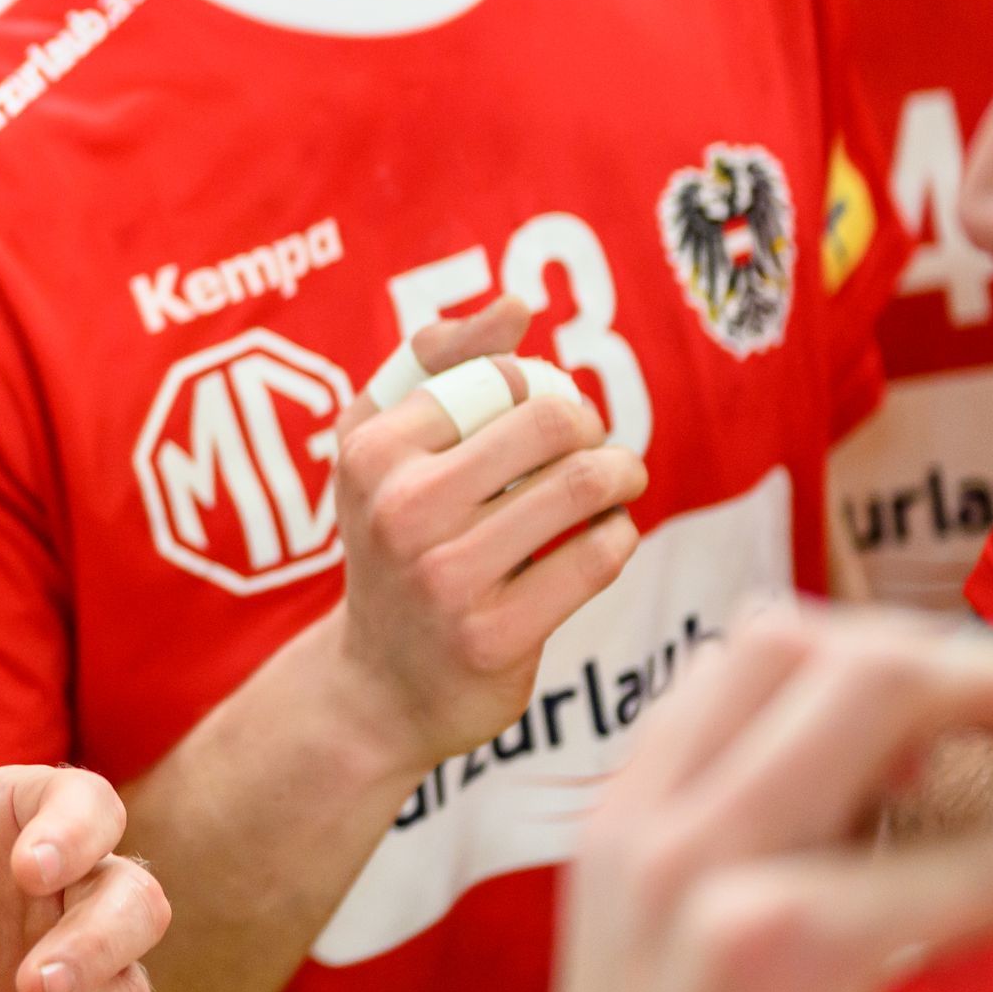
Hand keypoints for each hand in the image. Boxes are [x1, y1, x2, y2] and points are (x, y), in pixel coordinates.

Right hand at [326, 297, 647, 765]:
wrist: (379, 686)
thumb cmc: (394, 542)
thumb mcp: (383, 445)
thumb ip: (439, 362)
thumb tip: (517, 306)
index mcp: (371, 451)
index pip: (503, 377)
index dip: (544, 390)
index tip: (545, 423)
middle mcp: (400, 510)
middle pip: (555, 422)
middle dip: (595, 430)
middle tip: (595, 453)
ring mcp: (445, 578)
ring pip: (586, 487)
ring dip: (622, 479)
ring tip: (616, 489)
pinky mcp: (493, 638)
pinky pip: (597, 557)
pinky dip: (616, 539)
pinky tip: (599, 544)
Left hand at [541, 609, 992, 991]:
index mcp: (785, 948)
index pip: (990, 867)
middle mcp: (695, 859)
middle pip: (873, 675)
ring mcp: (633, 826)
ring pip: (773, 642)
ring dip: (885, 662)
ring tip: (954, 739)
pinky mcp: (605, 818)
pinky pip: (702, 686)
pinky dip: (790, 689)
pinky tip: (855, 753)